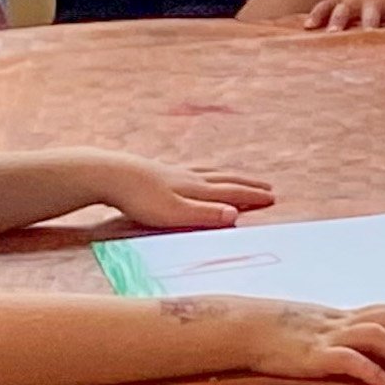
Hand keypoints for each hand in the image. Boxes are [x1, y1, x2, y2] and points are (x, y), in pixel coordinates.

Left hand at [98, 156, 276, 231]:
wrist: (111, 174)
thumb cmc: (140, 199)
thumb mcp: (174, 214)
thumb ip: (205, 215)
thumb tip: (237, 214)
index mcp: (196, 190)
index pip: (231, 192)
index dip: (252, 195)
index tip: (272, 196)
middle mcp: (190, 178)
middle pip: (225, 179)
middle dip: (247, 184)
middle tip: (267, 186)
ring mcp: (175, 172)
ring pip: (209, 172)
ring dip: (228, 175)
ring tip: (238, 176)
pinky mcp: (159, 171)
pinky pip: (191, 169)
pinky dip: (204, 170)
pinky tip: (196, 172)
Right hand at [243, 300, 384, 384]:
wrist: (245, 327)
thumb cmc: (273, 329)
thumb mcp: (309, 325)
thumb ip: (330, 332)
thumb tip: (350, 346)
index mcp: (338, 317)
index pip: (382, 312)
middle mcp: (337, 323)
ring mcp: (326, 338)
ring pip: (375, 334)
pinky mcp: (314, 356)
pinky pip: (350, 358)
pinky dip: (372, 370)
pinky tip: (382, 382)